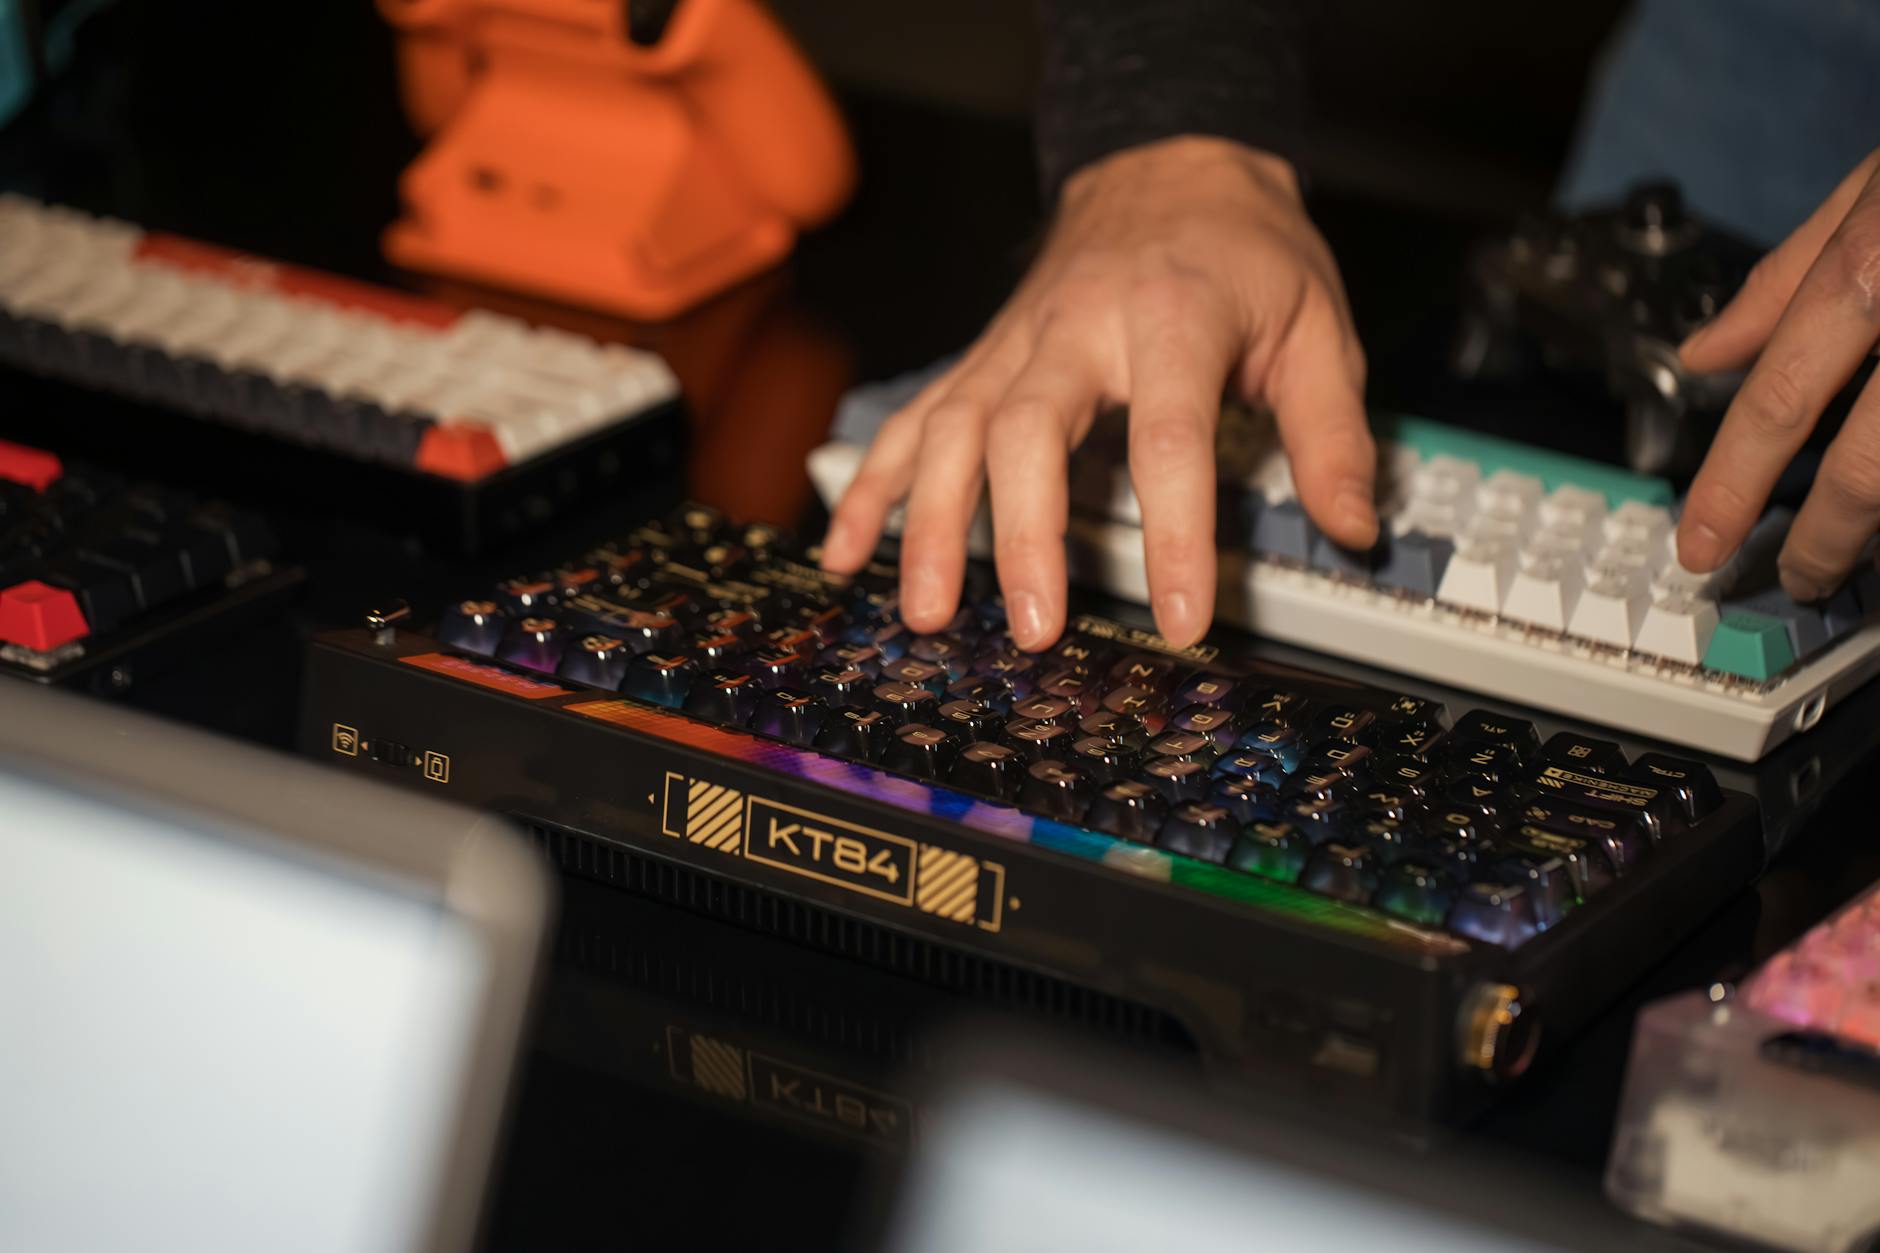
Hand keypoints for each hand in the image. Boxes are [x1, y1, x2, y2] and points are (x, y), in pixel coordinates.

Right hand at [819, 135, 1375, 649]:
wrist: (1167, 165)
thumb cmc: (1241, 251)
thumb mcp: (1317, 325)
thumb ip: (1332, 432)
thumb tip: (1353, 529)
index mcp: (1172, 320)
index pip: (1168, 438)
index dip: (1173, 536)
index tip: (1179, 620)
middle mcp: (1075, 331)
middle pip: (1028, 432)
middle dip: (1022, 536)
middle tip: (1035, 628)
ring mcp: (1013, 347)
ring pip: (949, 430)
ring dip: (929, 524)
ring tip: (927, 614)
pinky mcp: (978, 362)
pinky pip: (909, 423)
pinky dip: (873, 489)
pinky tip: (850, 554)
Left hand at [1676, 147, 1879, 600]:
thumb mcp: (1874, 182)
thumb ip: (1787, 275)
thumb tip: (1706, 352)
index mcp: (1877, 262)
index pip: (1783, 397)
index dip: (1731, 483)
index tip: (1700, 545)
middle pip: (1869, 466)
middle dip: (1825, 539)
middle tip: (1799, 575)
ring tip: (1864, 553)